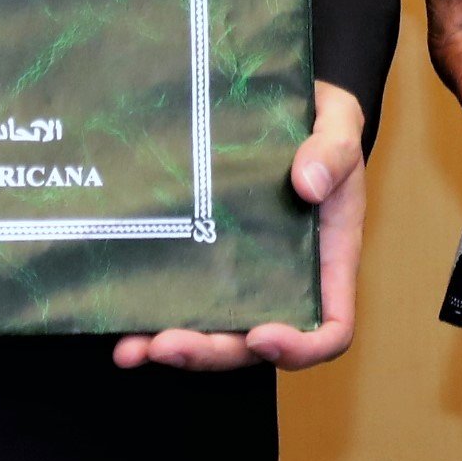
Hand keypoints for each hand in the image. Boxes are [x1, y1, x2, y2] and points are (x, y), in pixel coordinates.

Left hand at [113, 82, 367, 371]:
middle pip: (256, 344)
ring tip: (132, 348)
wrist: (296, 109)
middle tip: (166, 345)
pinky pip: (189, 297)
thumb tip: (308, 183)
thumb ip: (333, 152)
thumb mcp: (339, 128)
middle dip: (211, 351)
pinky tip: (122, 321)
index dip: (299, 348)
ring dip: (175, 347)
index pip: (329, 328)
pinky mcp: (211, 257)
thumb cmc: (327, 126)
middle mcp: (287, 280)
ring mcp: (246, 273)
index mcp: (328, 261)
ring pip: (217, 331)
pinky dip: (156, 316)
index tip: (262, 336)